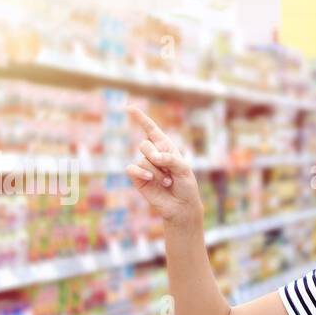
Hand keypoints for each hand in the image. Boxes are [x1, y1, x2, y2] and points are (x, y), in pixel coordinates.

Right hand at [125, 106, 202, 230]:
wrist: (181, 206)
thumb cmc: (186, 186)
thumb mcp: (184, 170)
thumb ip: (170, 159)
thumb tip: (153, 157)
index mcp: (165, 147)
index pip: (151, 130)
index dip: (140, 118)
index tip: (129, 108)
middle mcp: (153, 154)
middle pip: (144, 145)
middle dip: (156, 156)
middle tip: (168, 170)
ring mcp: (144, 166)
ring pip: (143, 160)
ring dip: (157, 172)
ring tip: (167, 182)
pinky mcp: (137, 178)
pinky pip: (132, 168)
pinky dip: (142, 173)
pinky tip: (150, 179)